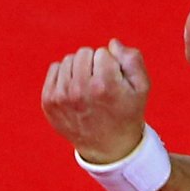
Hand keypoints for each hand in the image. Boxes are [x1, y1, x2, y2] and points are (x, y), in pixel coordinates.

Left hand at [41, 39, 151, 161]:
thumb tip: (112, 43)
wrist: (108, 147)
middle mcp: (79, 90)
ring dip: (79, 68)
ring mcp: (61, 96)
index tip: (114, 81)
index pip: (103, 52)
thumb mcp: (141, 88)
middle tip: (101, 84)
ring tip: (88, 88)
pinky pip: (55, 68)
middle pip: (84, 52)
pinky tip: (75, 90)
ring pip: (69, 59)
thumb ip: (132, 59)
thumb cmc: (127, 113)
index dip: (112, 64)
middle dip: (94, 63)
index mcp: (104, 86)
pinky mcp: (48, 101)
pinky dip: (65, 75)